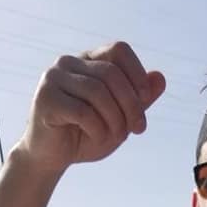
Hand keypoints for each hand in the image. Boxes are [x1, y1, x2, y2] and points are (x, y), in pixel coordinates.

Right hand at [17, 42, 165, 173]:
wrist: (51, 157)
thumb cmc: (86, 135)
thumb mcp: (120, 119)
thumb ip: (139, 100)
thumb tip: (160, 78)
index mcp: (88, 60)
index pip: (119, 49)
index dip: (137, 73)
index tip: (145, 100)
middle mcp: (69, 63)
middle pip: (111, 73)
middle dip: (131, 104)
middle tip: (137, 129)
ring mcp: (54, 78)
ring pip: (97, 91)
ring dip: (115, 119)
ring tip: (116, 137)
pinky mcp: (45, 99)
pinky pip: (82, 111)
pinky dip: (97, 129)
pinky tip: (96, 138)